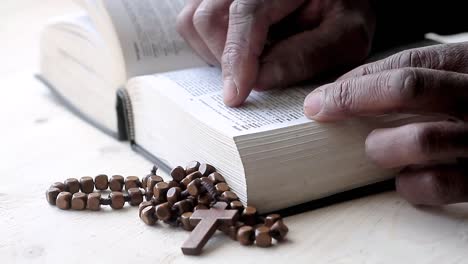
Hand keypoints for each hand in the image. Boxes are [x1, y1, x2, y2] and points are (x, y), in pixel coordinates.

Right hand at [177, 0, 374, 105]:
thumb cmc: (343, 11)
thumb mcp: (347, 34)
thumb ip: (309, 55)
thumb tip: (260, 81)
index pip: (246, 13)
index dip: (238, 57)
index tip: (236, 96)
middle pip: (208, 18)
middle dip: (225, 58)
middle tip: (250, 78)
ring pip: (193, 20)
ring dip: (214, 52)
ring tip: (248, 62)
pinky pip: (192, 21)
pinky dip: (208, 45)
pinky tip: (239, 51)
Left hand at [304, 43, 467, 204]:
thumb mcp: (455, 80)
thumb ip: (417, 80)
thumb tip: (348, 93)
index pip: (406, 64)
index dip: (357, 82)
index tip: (321, 99)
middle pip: (410, 88)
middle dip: (356, 101)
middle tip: (328, 113)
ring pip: (424, 138)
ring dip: (385, 146)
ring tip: (376, 149)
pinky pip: (440, 184)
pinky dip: (410, 185)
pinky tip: (404, 181)